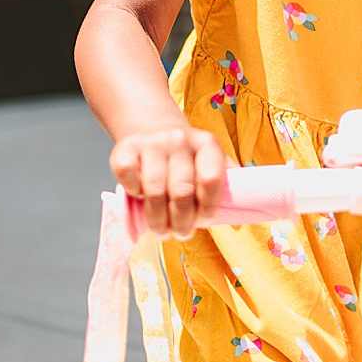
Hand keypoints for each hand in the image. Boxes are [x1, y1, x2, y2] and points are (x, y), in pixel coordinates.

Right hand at [109, 125, 227, 238]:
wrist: (153, 128)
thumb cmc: (186, 158)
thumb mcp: (211, 163)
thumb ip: (225, 187)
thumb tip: (237, 225)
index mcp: (207, 144)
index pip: (211, 180)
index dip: (208, 208)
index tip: (203, 221)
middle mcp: (180, 139)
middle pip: (182, 192)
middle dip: (182, 222)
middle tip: (180, 233)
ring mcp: (152, 143)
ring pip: (154, 191)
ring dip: (158, 220)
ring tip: (161, 230)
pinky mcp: (125, 148)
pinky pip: (128, 179)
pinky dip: (133, 194)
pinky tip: (140, 197)